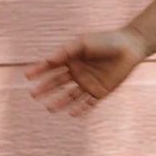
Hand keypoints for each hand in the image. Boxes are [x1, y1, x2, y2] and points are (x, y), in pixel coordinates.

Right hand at [25, 28, 147, 117]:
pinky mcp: (100, 92)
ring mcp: (88, 83)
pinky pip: (88, 103)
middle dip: (45, 88)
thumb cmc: (106, 41)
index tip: (27, 75)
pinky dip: (80, 109)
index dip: (38, 70)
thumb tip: (48, 60)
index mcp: (71, 59)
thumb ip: (66, 51)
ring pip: (70, 95)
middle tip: (33, 94)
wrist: (129, 47)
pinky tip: (72, 113)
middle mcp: (77, 73)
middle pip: (57, 83)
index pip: (51, 66)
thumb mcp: (83, 43)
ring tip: (49, 108)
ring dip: (60, 102)